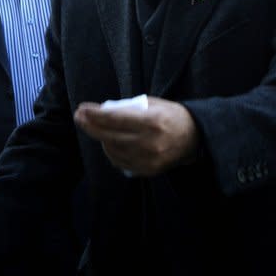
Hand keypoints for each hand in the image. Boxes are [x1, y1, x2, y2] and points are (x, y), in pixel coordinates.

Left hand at [74, 96, 198, 176]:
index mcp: (152, 122)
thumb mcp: (154, 105)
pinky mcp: (148, 171)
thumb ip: (130, 108)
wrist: (196, 138)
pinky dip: (110, 152)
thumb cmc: (172, 116)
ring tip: (93, 127)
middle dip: (90, 126)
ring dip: (100, 138)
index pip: (115, 119)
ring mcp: (149, 159)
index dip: (95, 114)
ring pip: (113, 150)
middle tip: (79, 117)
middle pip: (109, 136)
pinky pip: (121, 162)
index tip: (82, 108)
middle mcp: (149, 143)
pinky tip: (106, 142)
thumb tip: (103, 111)